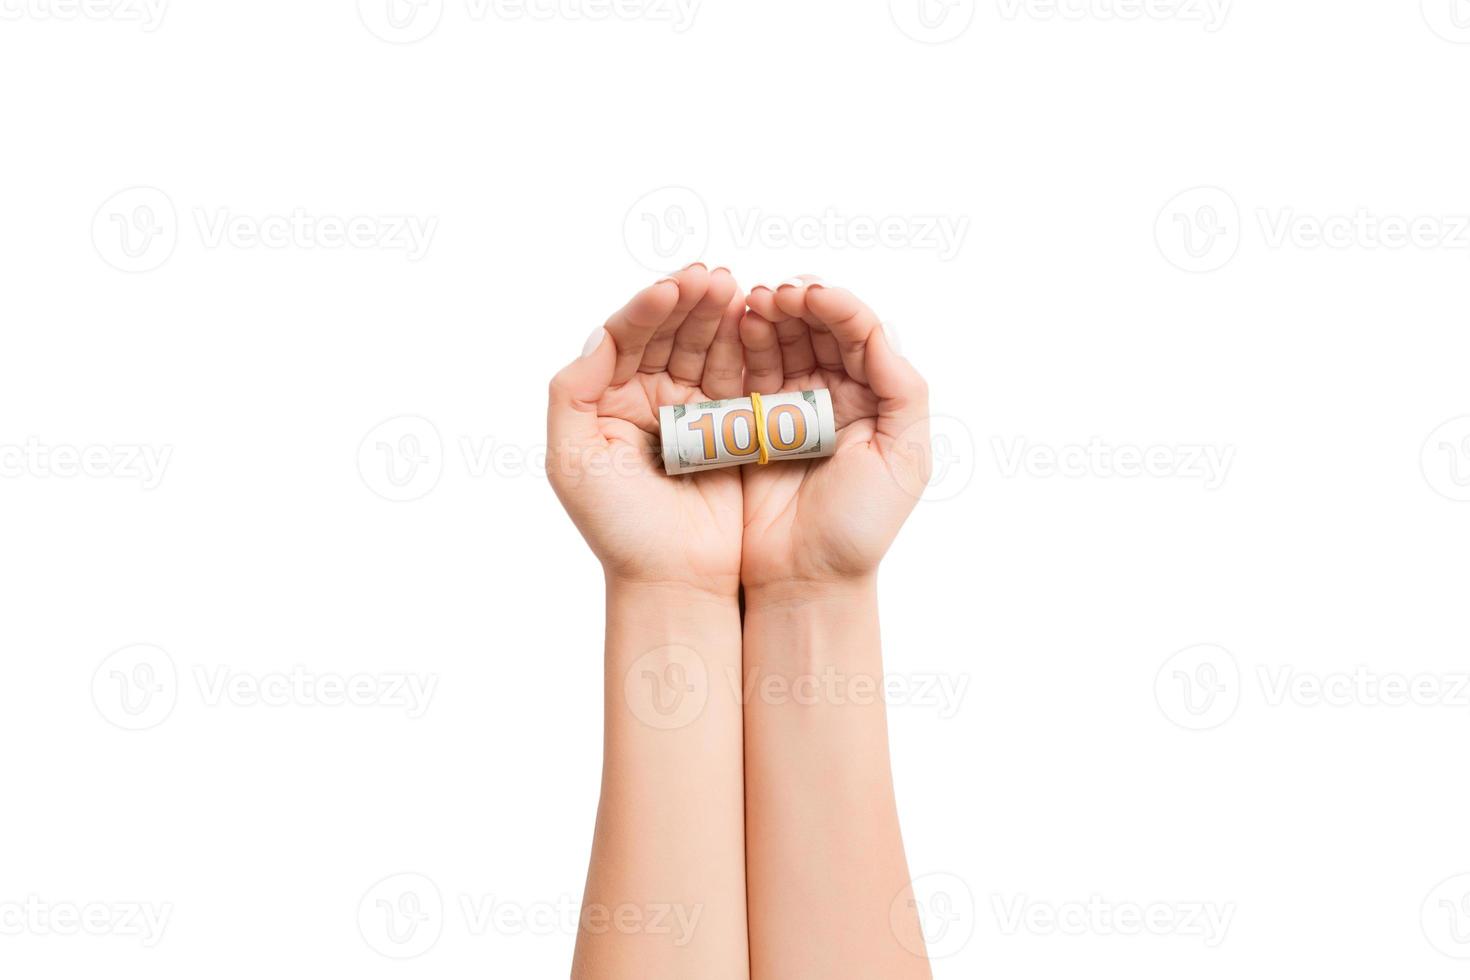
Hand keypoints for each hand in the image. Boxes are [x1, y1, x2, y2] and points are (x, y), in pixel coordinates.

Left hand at [548, 265, 746, 595]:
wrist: (675, 580)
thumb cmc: (618, 529)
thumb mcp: (571, 460)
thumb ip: (571, 392)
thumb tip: (600, 335)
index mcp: (608, 399)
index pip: (626, 337)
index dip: (649, 309)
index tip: (672, 288)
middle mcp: (649, 397)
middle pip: (670, 333)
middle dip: (691, 302)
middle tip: (715, 278)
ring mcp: (694, 410)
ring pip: (707, 348)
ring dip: (722, 317)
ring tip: (739, 292)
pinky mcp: (734, 428)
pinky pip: (741, 378)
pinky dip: (749, 350)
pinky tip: (758, 326)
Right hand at [738, 278, 931, 593]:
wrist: (804, 579)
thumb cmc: (859, 528)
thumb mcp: (904, 460)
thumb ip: (903, 392)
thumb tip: (880, 331)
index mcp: (875, 397)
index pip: (860, 334)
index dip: (837, 307)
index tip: (810, 294)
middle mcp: (833, 393)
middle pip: (816, 328)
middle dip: (797, 303)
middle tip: (774, 294)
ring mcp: (788, 405)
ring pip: (779, 341)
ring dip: (766, 316)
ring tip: (752, 304)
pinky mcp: (748, 422)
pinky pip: (743, 372)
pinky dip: (738, 344)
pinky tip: (733, 326)